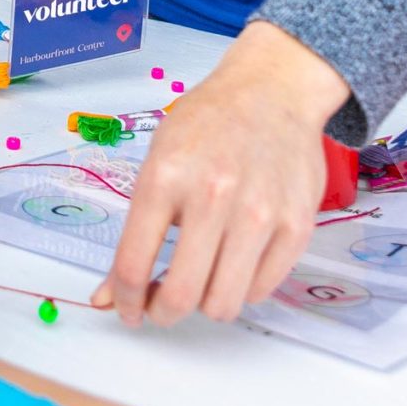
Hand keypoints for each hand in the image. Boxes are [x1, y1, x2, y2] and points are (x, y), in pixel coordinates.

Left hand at [95, 21, 348, 328]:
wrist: (273, 91)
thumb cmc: (208, 124)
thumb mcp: (157, 162)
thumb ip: (133, 233)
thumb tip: (108, 297)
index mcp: (165, 177)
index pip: (134, 266)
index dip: (125, 301)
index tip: (127, 309)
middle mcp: (213, 195)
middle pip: (181, 296)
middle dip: (162, 314)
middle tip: (161, 306)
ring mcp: (260, 212)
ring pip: (224, 304)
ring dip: (205, 305)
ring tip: (201, 281)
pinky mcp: (298, 226)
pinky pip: (261, 290)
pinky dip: (242, 288)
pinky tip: (234, 262)